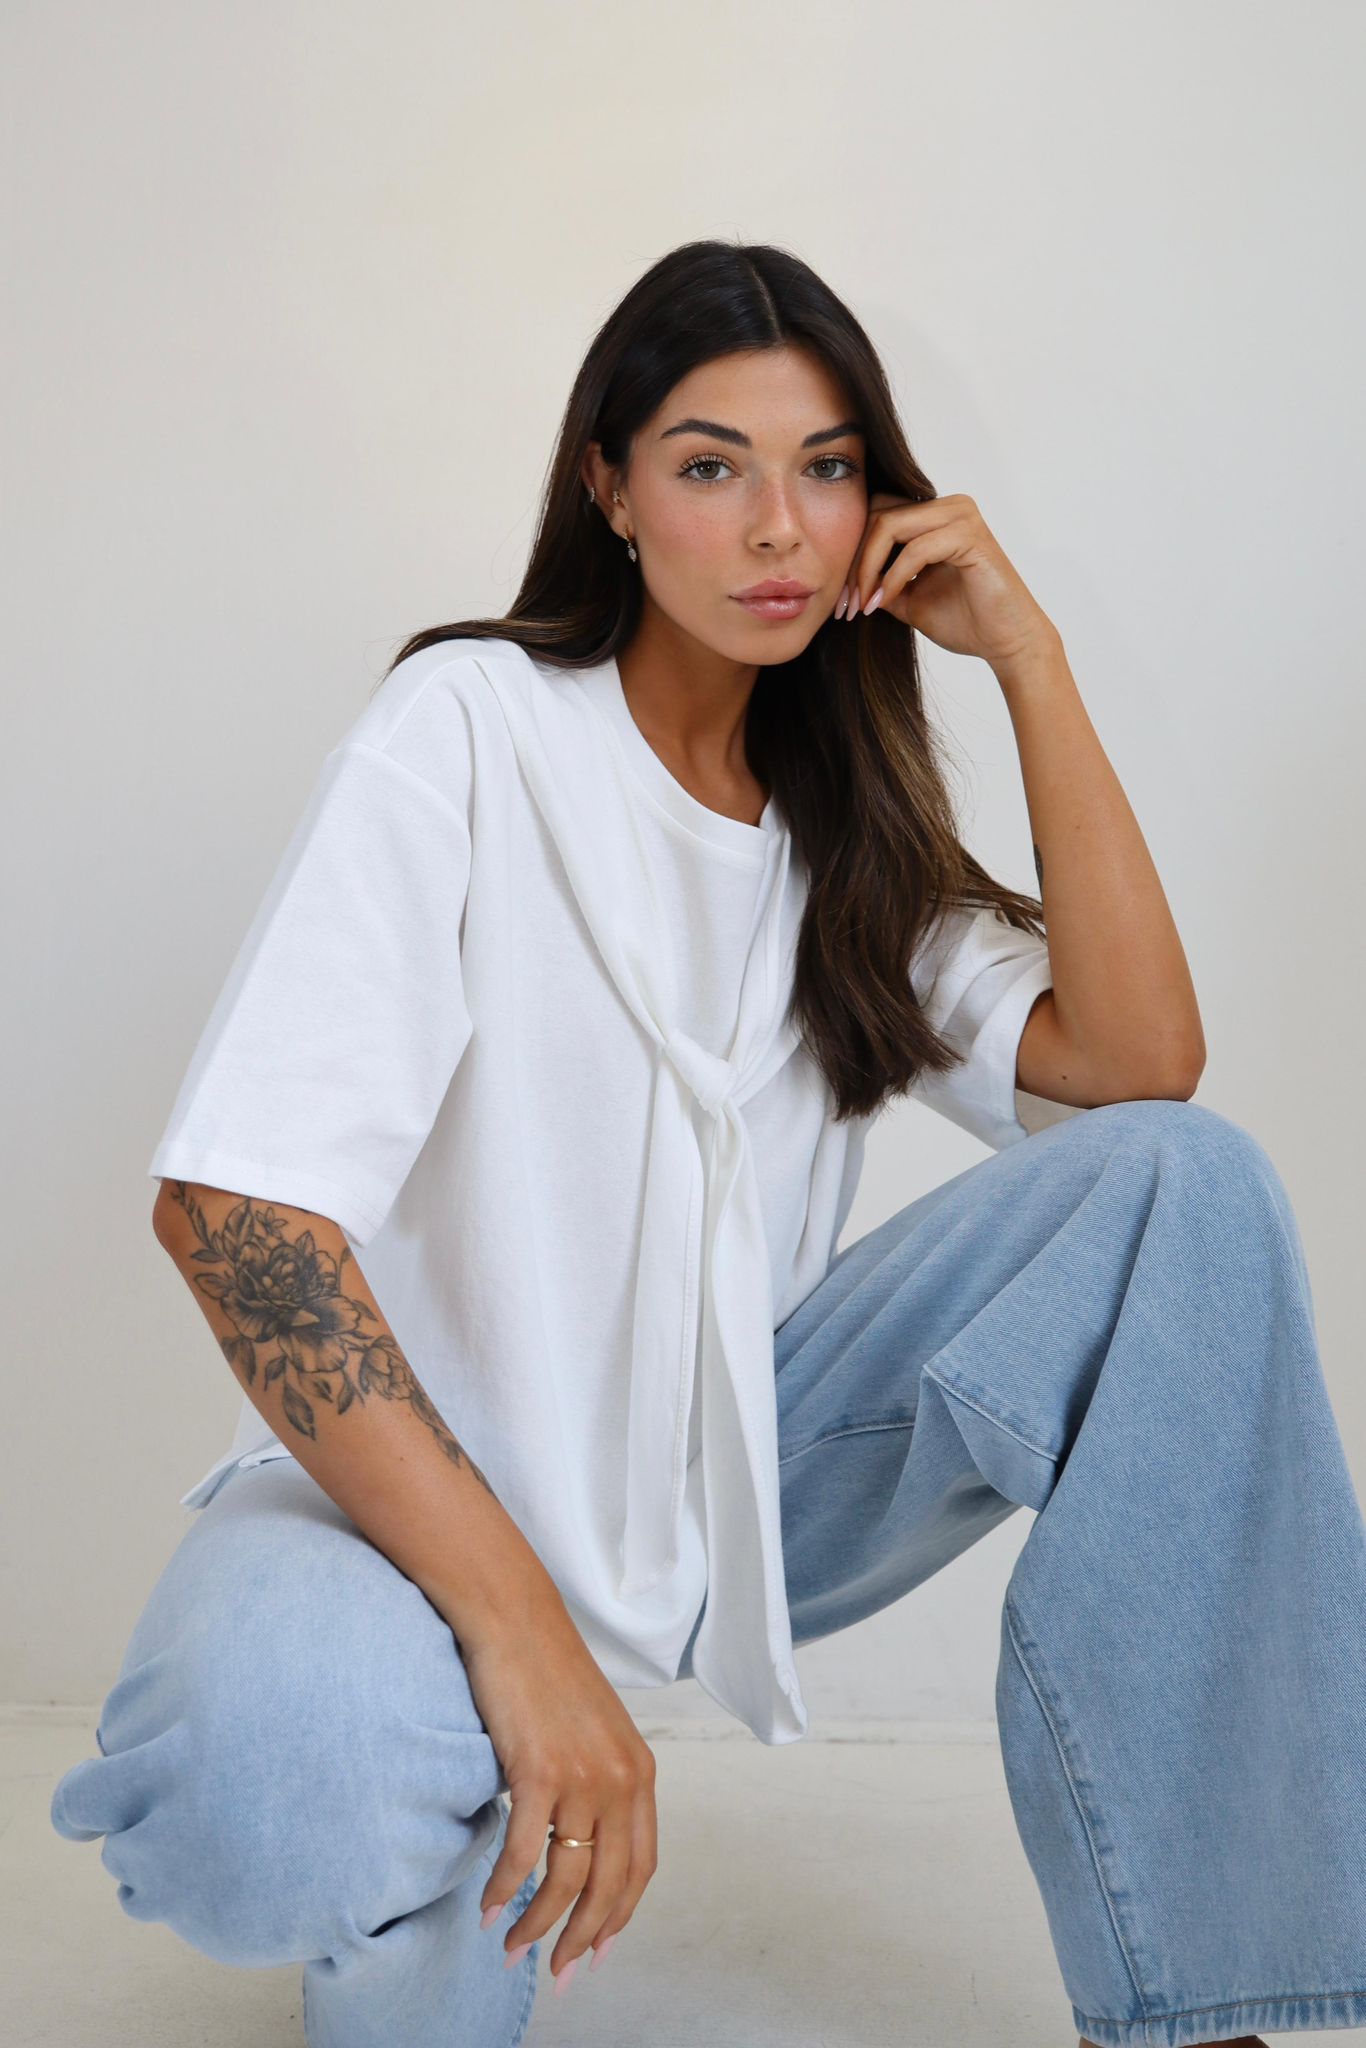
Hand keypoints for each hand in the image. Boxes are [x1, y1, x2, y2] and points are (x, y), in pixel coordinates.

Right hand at [461, 1595, 658, 1985]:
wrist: (514, 1619)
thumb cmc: (546, 1671)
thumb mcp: (594, 1729)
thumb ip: (601, 1780)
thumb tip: (584, 1838)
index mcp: (639, 1771)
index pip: (642, 1866)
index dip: (620, 1916)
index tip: (599, 1950)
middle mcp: (620, 1778)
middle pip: (611, 1885)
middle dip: (584, 1939)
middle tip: (561, 1975)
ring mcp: (582, 1777)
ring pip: (566, 1878)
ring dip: (538, 1924)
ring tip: (511, 1946)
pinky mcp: (539, 1772)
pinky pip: (523, 1854)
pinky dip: (504, 1890)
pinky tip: (487, 1907)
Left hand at [842, 490, 1058, 671]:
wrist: (1006, 643)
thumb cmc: (966, 621)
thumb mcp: (908, 600)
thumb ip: (880, 581)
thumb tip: (845, 578)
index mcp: (935, 515)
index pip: (877, 513)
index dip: (853, 553)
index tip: (843, 599)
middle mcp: (949, 506)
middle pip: (878, 514)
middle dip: (855, 562)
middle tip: (846, 603)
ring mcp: (961, 516)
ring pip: (890, 525)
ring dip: (868, 569)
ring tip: (862, 605)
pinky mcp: (970, 535)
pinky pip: (915, 548)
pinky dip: (893, 577)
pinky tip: (883, 602)